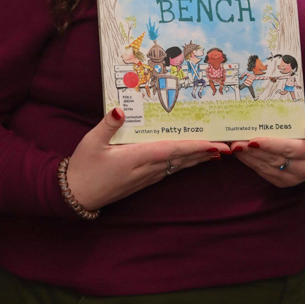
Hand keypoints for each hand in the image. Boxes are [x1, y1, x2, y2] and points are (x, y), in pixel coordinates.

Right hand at [66, 108, 231, 209]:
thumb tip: (120, 109)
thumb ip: (107, 125)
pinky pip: (170, 170)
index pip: (172, 151)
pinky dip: (185, 163)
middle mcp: (146, 169)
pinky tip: (192, 158)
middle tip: (229, 145)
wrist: (76, 195)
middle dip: (206, 152)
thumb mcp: (91, 142)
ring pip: (178, 165)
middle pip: (182, 159)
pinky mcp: (143, 179)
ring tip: (218, 150)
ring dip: (198, 158)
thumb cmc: (83, 167)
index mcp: (136, 157)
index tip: (215, 145)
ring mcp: (146, 176)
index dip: (195, 147)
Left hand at [229, 113, 304, 187]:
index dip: (270, 145)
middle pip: (274, 159)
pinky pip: (265, 173)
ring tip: (235, 146)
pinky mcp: (284, 182)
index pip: (289, 149)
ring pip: (267, 167)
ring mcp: (294, 178)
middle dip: (253, 151)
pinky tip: (241, 153)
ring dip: (249, 157)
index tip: (252, 140)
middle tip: (236, 142)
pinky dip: (251, 163)